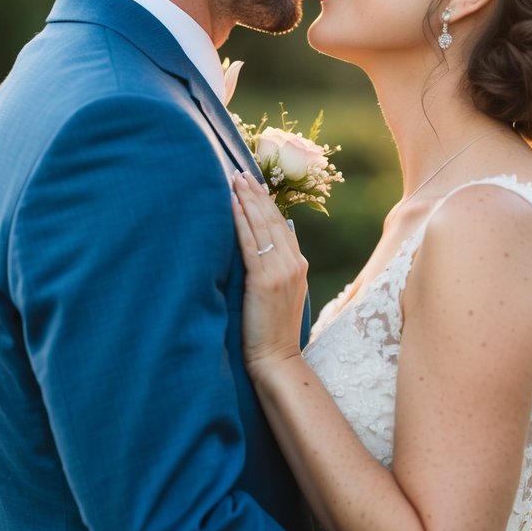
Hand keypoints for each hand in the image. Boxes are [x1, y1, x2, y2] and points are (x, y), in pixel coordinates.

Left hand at [231, 172, 307, 375]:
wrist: (277, 359)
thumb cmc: (273, 331)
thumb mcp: (283, 294)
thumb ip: (279, 268)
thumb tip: (274, 241)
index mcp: (299, 264)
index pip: (282, 224)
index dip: (267, 202)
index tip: (254, 183)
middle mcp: (294, 263)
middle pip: (273, 219)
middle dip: (256, 193)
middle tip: (240, 172)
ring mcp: (281, 270)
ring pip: (262, 226)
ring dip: (247, 199)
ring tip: (234, 179)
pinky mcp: (264, 280)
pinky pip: (250, 243)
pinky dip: (241, 220)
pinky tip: (232, 204)